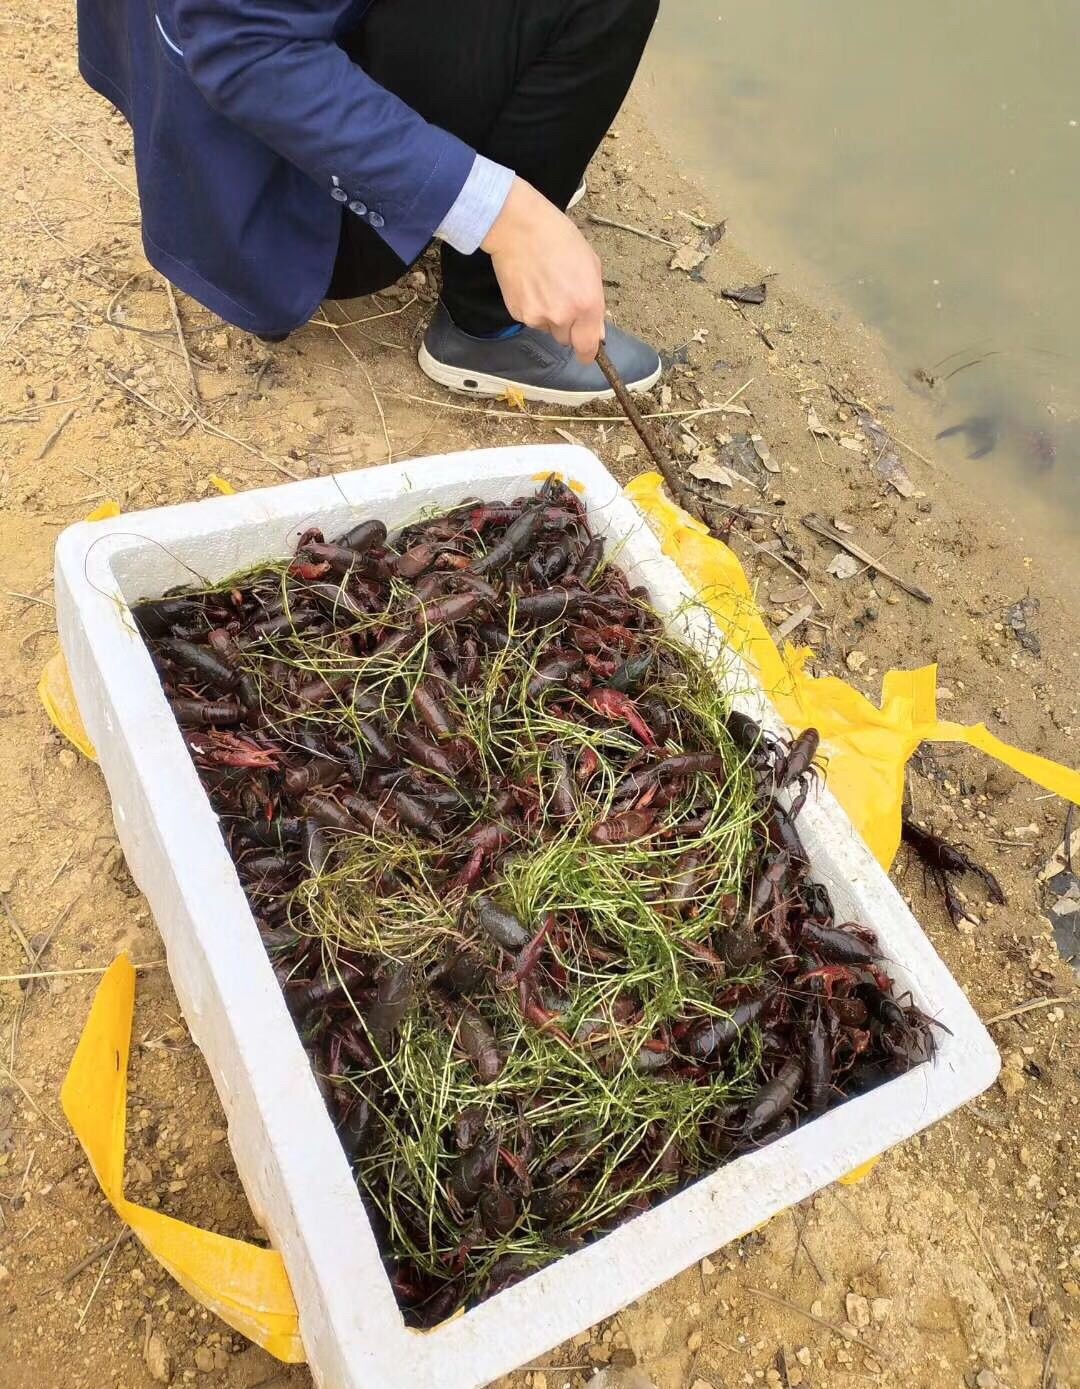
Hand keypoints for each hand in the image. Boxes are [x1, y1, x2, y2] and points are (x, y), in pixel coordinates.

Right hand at [482, 177, 604, 363]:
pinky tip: (531, 285)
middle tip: (562, 298)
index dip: (588, 352)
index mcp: (587, 304)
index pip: (588, 347)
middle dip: (568, 327)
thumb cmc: (559, 238)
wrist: (518, 228)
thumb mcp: (591, 265)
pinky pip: (531, 320)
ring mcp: (538, 317)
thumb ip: (596, 301)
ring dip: (549, 317)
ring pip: (548, 329)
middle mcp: (563, 316)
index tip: (588, 352)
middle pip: (567, 340)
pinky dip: (532, 308)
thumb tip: (596, 333)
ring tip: (544, 286)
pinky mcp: (518, 314)